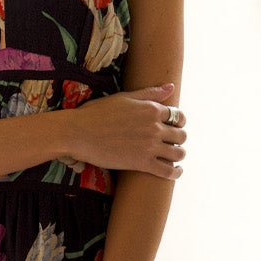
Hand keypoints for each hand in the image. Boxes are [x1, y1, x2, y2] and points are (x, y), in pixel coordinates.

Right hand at [66, 81, 185, 179]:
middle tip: (172, 142)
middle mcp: (154, 127)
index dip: (178, 121)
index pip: (178, 115)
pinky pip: (168, 171)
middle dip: (179, 138)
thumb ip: (150, 93)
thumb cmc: (97, 113)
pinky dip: (176, 173)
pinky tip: (176, 172)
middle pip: (181, 135)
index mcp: (151, 109)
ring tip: (174, 156)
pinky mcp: (142, 163)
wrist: (78, 133)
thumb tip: (171, 87)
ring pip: (179, 153)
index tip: (173, 126)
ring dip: (179, 155)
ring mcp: (149, 146)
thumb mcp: (125, 97)